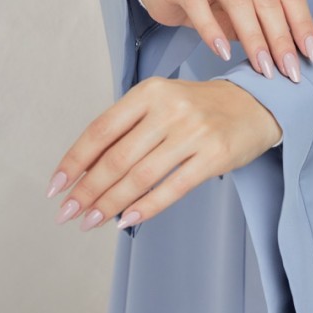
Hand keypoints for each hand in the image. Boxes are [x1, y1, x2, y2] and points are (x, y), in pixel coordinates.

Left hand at [46, 77, 282, 230]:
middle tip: (68, 213)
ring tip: (91, 221)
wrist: (256, 104)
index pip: (101, 130)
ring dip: (110, 204)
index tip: (56, 187)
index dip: (74, 161)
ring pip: (140, 176)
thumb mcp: (161, 104)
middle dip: (87, 191)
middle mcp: (170, 108)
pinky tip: (127, 220)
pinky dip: (146, 207)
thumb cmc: (200, 108)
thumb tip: (85, 173)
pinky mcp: (215, 154)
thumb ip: (127, 131)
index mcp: (149, 92)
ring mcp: (194, 131)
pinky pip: (173, 188)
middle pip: (117, 157)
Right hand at [139, 0, 312, 81]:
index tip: (311, 56)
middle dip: (281, 39)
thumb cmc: (212, 3)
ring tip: (262, 68)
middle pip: (267, 0)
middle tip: (288, 70)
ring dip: (254, 39)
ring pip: (239, 3)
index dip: (303, 25)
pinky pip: (200, 7)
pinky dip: (213, 32)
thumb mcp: (245, 11)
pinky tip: (222, 53)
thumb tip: (294, 59)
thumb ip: (267, 25)